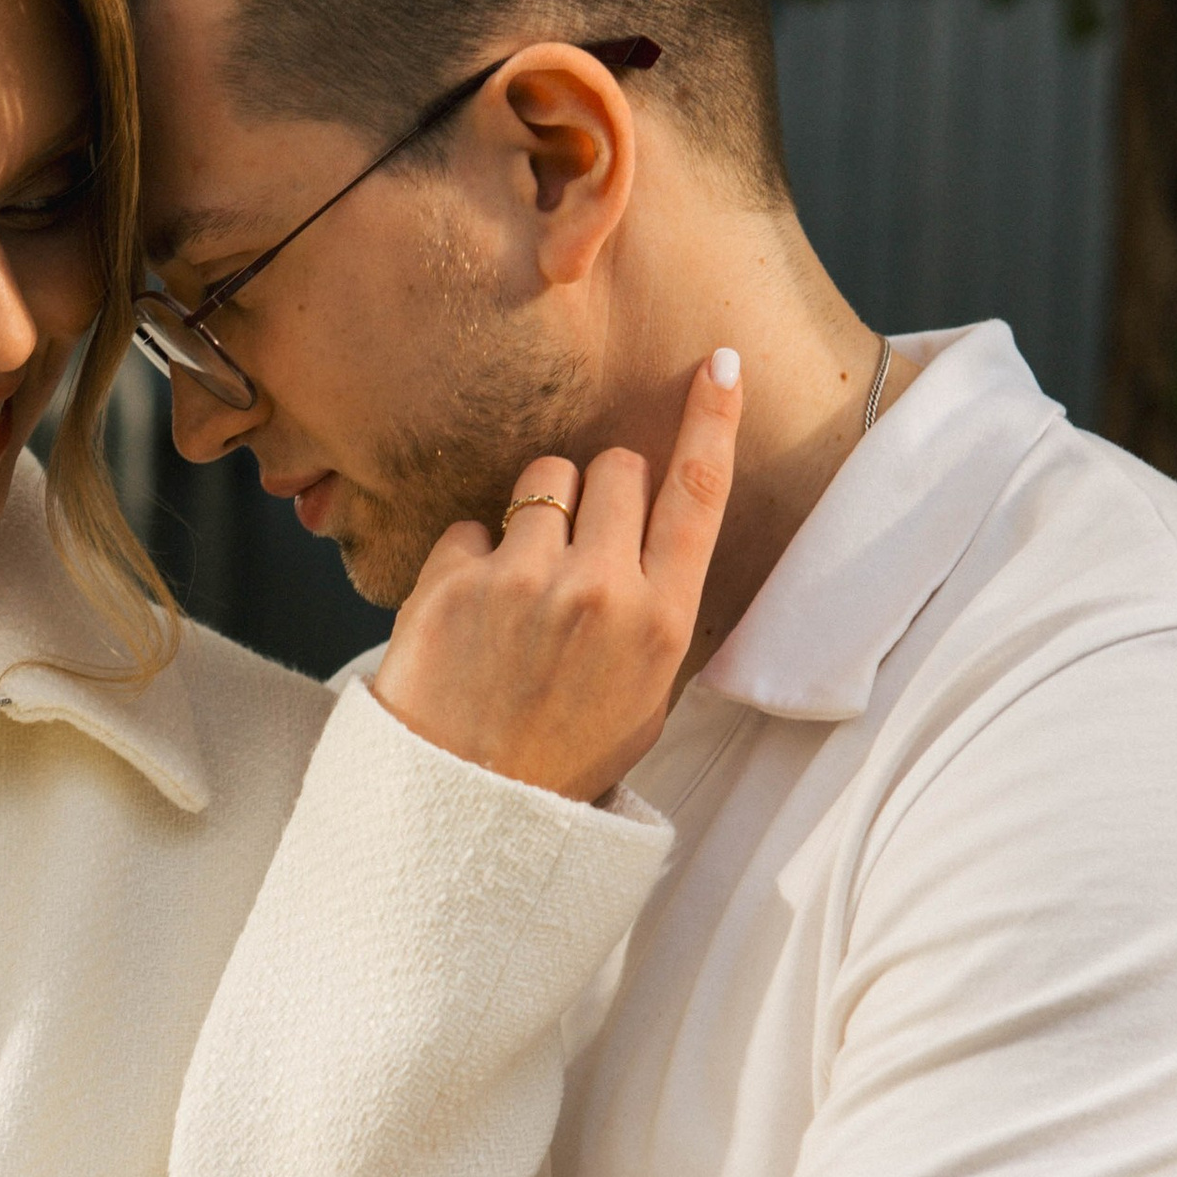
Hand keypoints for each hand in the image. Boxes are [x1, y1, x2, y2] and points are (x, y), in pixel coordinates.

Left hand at [372, 352, 740, 797]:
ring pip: (544, 478)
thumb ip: (658, 610)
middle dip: (601, 488)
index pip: (698, 494)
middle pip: (616, 466)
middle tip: (580, 545)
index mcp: (661, 623)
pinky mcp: (454, 583)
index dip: (713, 421)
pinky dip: (471, 558)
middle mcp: (601, 592)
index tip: (721, 364)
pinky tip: (470, 617)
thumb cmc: (562, 755)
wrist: (466, 811)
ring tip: (521, 586)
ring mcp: (524, 582)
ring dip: (537, 512)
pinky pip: (472, 525)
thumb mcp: (644, 696)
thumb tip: (662, 529)